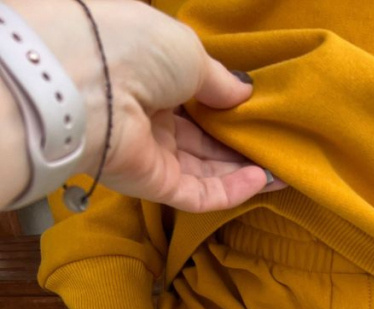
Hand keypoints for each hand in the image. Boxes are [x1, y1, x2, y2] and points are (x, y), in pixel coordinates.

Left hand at [4, 0, 287, 211]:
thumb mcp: (189, 52)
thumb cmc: (136, 48)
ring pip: (203, 169)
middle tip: (279, 149)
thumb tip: (245, 93)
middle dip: (240, 146)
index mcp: (150, 74)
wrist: (89, 84)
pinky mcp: (152, 185)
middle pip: (202, 138)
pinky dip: (230, 190)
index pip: (194, 98)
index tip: (260, 115)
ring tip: (280, 169)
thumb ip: (220, 80)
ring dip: (242, 171)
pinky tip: (261, 180)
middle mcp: (148, 115)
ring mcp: (150, 153)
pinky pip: (197, 193)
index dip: (228, 108)